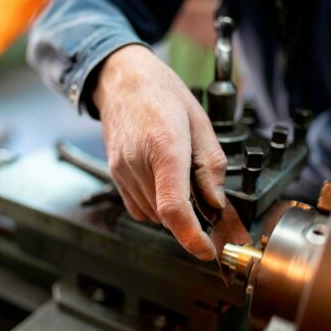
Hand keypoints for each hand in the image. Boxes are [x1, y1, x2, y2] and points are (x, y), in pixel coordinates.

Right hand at [93, 45, 226, 259]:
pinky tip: (161, 181)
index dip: (192, 238)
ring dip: (172, 211)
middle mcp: (138, 164)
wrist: (122, 81)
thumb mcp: (200, 123)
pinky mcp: (114, 176)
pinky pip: (138, 207)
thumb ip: (211, 167)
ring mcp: (122, 172)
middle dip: (189, 218)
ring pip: (153, 215)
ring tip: (178, 177)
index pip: (174, 208)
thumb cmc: (162, 94)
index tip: (207, 250)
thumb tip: (216, 203)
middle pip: (167, 216)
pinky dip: (155, 206)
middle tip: (202, 197)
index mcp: (165, 148)